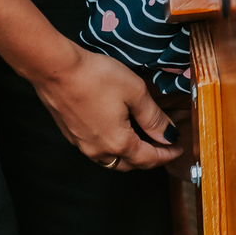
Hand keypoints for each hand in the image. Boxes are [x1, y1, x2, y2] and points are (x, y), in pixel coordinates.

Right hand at [33, 44, 182, 170]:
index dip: (167, 155)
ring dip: (130, 156)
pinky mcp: (71, 135)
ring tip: (144, 141)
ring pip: (112, 160)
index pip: (149, 158)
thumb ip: (154, 118)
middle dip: (149, 158)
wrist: (56, 70)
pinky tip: (118, 132)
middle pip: (130, 164)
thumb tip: (168, 136)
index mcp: (119, 143)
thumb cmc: (96, 77)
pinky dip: (113, 147)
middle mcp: (99, 151)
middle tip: (164, 146)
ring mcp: (82, 145)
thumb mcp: (135, 93)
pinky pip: (97, 150)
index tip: (179, 149)